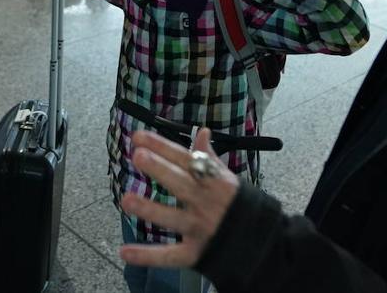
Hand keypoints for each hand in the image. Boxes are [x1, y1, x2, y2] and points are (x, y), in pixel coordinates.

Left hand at [119, 129, 238, 268]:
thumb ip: (209, 159)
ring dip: (150, 210)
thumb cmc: (237, 206)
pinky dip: (148, 256)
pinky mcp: (195, 254)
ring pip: (173, 218)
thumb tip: (202, 132)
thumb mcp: (228, 179)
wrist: (261, 245)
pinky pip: (170, 255)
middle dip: (161, 169)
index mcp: (213, 182)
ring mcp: (200, 228)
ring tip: (126, 200)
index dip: (163, 147)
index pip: (186, 160)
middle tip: (138, 156)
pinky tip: (125, 252)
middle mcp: (206, 203)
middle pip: (181, 184)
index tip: (138, 137)